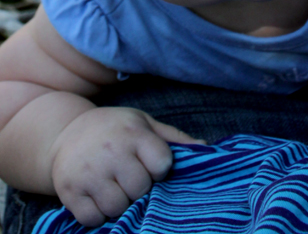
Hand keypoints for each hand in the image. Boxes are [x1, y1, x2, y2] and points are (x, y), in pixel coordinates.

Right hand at [49, 107, 202, 225]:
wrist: (67, 131)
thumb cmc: (115, 128)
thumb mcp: (144, 123)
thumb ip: (174, 137)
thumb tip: (207, 149)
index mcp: (133, 134)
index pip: (161, 165)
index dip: (159, 169)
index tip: (151, 165)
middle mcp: (110, 152)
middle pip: (140, 190)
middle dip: (140, 189)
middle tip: (130, 177)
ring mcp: (88, 173)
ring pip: (117, 207)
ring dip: (120, 203)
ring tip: (116, 187)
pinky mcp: (70, 191)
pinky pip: (93, 218)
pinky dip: (99, 214)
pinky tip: (98, 196)